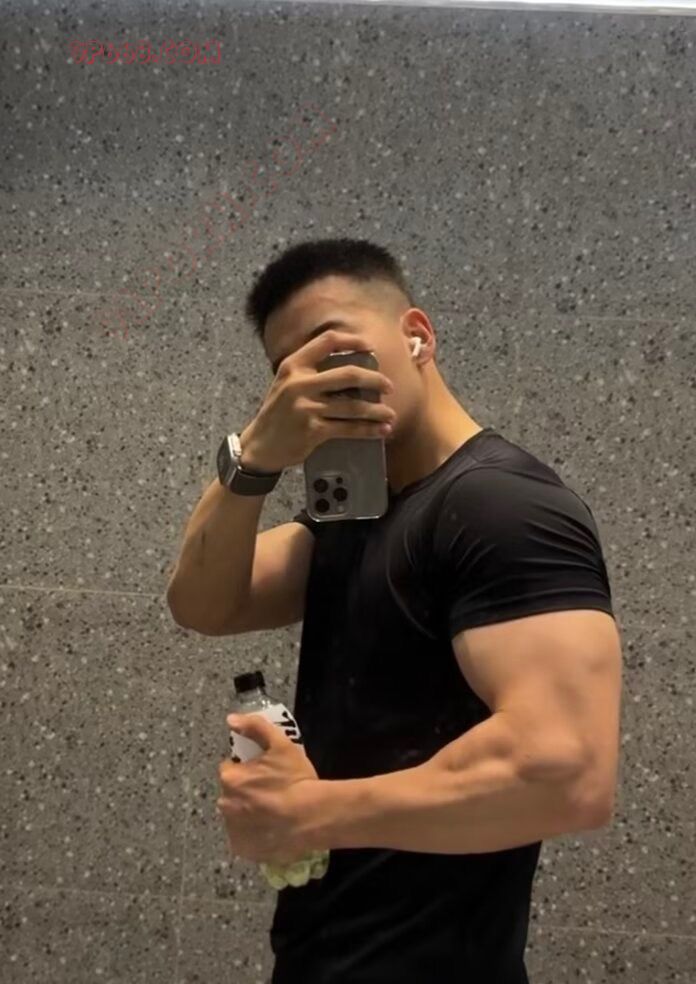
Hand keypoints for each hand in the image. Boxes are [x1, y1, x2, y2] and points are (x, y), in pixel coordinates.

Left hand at [217, 713, 320, 864]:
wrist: (311, 816)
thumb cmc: (295, 779)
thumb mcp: (280, 744)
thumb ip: (255, 727)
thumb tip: (232, 719)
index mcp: (230, 778)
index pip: (230, 769)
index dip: (246, 770)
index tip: (264, 773)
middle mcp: (225, 804)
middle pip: (232, 794)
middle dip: (246, 792)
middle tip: (271, 793)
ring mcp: (233, 830)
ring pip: (237, 817)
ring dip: (248, 814)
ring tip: (274, 813)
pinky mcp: (243, 850)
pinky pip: (245, 839)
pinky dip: (254, 835)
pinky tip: (272, 830)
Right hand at [240, 327, 394, 472]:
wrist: (259, 446)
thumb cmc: (278, 414)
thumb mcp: (286, 383)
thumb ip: (310, 372)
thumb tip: (349, 366)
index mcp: (294, 365)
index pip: (328, 341)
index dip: (353, 341)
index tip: (370, 347)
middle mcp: (300, 383)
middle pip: (349, 374)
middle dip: (375, 380)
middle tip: (388, 386)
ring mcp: (306, 407)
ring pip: (353, 405)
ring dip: (377, 410)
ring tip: (390, 413)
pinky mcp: (313, 430)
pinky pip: (349, 428)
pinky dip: (369, 430)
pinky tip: (381, 430)